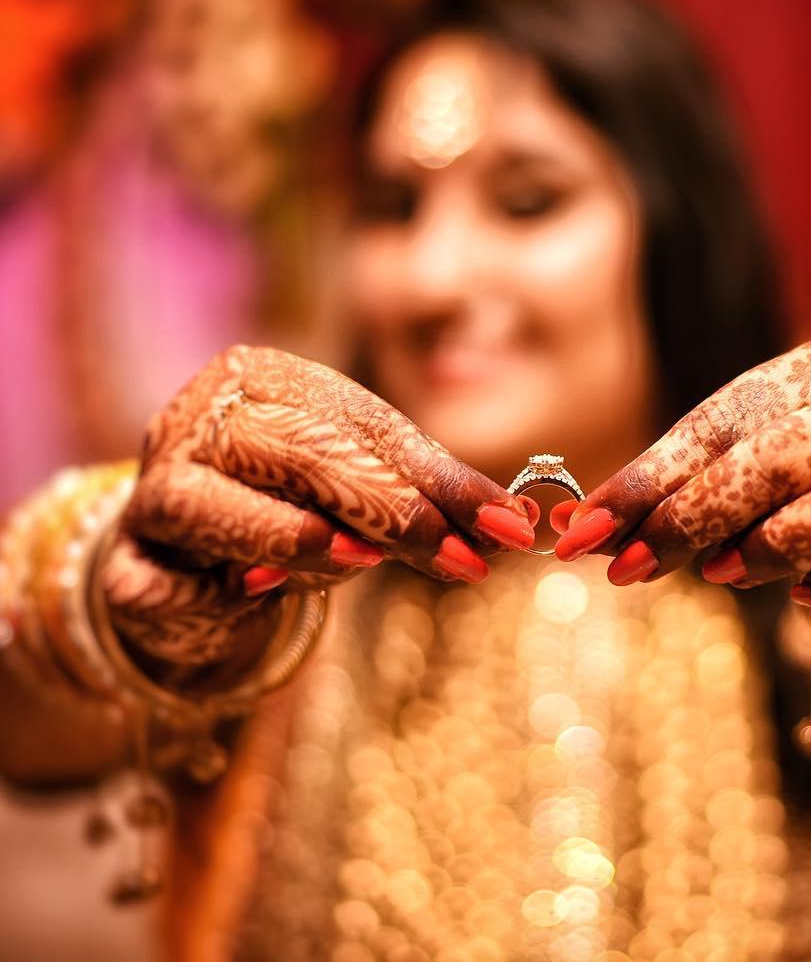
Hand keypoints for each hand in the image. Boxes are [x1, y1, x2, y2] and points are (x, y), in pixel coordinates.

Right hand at [100, 345, 535, 664]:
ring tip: (355, 559)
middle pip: (291, 452)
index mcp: (263, 379)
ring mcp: (152, 488)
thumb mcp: (368, 481)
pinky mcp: (126, 562)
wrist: (199, 548)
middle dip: (387, 509)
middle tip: (462, 557)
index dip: (435, 479)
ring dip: (288, 536)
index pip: (357, 425)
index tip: (507, 529)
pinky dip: (198, 592)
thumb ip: (433, 492)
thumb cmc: (297, 499)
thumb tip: (516, 524)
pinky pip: (155, 580)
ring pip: (210, 504)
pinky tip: (238, 599)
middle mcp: (198, 419)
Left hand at [555, 333, 810, 638]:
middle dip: (695, 515)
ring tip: (719, 575)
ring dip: (779, 545)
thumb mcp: (744, 471)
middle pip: (786, 453)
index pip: (726, 419)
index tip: (583, 532)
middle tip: (627, 568)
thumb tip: (575, 530)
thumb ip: (672, 492)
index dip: (649, 479)